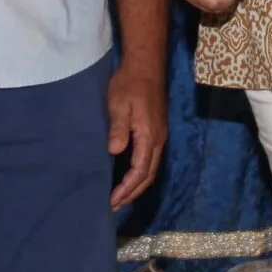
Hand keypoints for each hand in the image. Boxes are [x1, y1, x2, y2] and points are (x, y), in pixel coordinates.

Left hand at [106, 57, 165, 208]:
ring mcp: (159, 135)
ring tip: (121, 197)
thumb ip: (118, 128)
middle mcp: (158, 140)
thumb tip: (115, 152)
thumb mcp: (119, 104)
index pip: (140, 170)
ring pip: (151, 168)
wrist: (146, 65)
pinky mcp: (156, 130)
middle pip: (148, 175)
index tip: (112, 200)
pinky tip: (129, 176)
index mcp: (149, 135)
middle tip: (114, 206)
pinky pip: (151, 159)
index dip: (127, 188)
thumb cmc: (129, 83)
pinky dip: (140, 173)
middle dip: (132, 193)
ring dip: (137, 185)